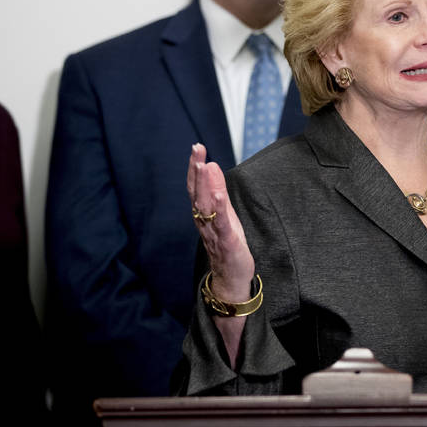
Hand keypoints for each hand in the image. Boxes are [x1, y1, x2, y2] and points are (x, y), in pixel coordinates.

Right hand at [187, 143, 254, 302]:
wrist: (231, 277)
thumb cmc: (227, 243)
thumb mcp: (224, 213)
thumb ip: (218, 191)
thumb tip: (212, 165)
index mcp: (203, 214)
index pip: (196, 187)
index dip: (195, 167)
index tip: (196, 148)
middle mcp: (204, 221)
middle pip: (197, 194)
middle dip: (196, 171)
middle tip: (197, 150)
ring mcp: (214, 232)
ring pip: (205, 207)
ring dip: (205, 186)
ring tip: (205, 165)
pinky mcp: (227, 242)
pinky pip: (221, 224)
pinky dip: (219, 209)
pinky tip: (218, 195)